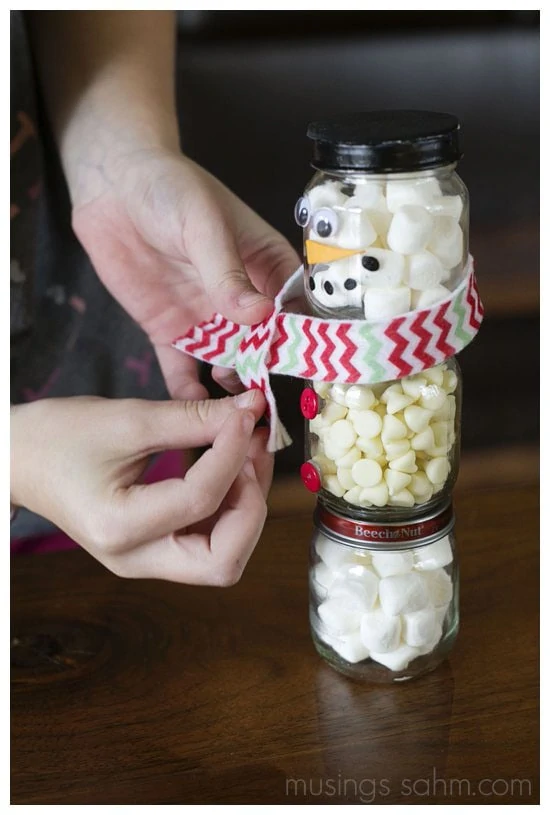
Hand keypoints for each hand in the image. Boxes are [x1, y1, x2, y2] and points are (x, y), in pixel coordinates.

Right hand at [10, 390, 272, 584]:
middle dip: (251, 505)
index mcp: (119, 529)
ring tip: (248, 452)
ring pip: (223, 555)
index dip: (232, 454)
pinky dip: (230, 505)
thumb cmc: (58, 436)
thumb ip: (193, 418)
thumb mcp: (126, 420)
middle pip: (223, 561)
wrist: (19, 459)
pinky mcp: (154, 548)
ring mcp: (146, 560)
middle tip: (252, 452)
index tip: (245, 415)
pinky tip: (233, 465)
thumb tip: (250, 410)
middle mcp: (136, 560)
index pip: (200, 500)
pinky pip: (208, 539)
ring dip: (246, 505)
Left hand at [71, 149, 300, 399]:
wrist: (112, 187)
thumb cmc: (170, 190)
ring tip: (238, 418)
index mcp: (267, 268)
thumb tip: (260, 316)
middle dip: (271, 376)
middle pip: (268, 348)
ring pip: (231, 365)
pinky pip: (184, 371)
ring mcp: (208, 320)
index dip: (305, 341)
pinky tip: (197, 417)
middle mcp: (243, 301)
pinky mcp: (171, 332)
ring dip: (236, 392)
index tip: (310, 371)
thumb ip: (228, 273)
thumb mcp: (204, 225)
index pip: (296, 311)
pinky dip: (190, 394)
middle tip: (271, 405)